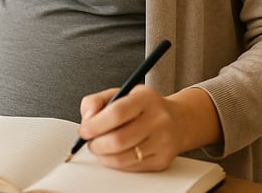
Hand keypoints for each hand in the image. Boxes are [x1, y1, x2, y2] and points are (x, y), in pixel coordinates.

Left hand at [77, 86, 221, 171]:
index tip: (84, 130)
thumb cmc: (143, 107)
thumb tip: (87, 118)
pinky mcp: (162, 160)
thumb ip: (96, 101)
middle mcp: (158, 120)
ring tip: (101, 147)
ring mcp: (162, 142)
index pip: (117, 113)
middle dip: (96, 144)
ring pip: (122, 157)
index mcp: (146, 99)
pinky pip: (130, 167)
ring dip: (103, 155)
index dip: (95, 125)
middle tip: (90, 141)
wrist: (177, 121)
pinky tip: (115, 153)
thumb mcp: (121, 93)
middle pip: (119, 140)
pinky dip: (116, 162)